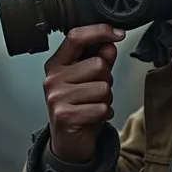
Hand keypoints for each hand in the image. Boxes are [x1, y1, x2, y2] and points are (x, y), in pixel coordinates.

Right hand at [43, 24, 124, 161]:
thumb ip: (100, 59)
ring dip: (106, 99)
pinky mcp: (64, 115)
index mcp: (57, 63)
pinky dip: (105, 114)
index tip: (118, 33)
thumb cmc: (79, 106)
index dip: (100, 31)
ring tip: (94, 105)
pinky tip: (94, 116)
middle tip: (96, 92)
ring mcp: (56, 97)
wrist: (68, 140)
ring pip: (103, 88)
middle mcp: (53, 78)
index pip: (76, 37)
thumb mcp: (90, 79)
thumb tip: (110, 43)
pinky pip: (101, 108)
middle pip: (98, 65)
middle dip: (106, 80)